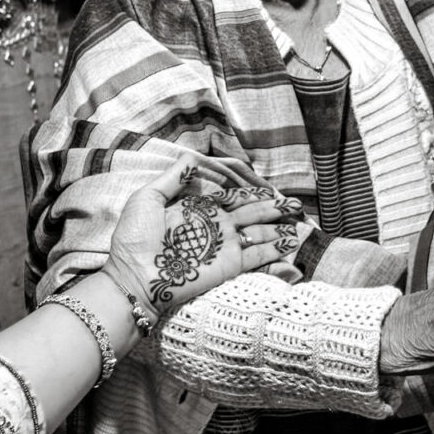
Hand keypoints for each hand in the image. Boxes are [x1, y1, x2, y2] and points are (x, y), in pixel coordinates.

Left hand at [106, 161, 302, 314]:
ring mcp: (224, 247)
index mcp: (196, 210)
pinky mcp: (229, 266)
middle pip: (250, 213)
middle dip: (271, 208)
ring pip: (259, 233)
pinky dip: (276, 250)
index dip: (248, 191)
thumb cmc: (134, 238)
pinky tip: (292, 242)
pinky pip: (258, 256)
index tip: (266, 186)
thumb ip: (173, 177)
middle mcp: (214, 227)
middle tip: (293, 203)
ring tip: (300, 222)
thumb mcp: (148, 198)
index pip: (229, 196)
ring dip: (279, 228)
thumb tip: (193, 156)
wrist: (133, 277)